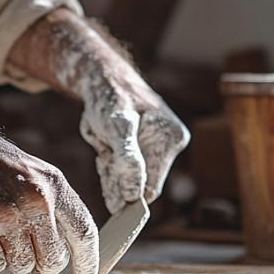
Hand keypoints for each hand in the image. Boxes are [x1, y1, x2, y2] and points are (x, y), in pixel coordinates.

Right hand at [0, 123, 100, 273]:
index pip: (84, 232)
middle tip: (23, 246)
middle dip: (42, 264)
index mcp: (53, 184)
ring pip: (22, 265)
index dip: (89, 264)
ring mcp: (6, 216)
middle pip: (54, 258)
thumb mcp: (30, 172)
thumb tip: (61, 257)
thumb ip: (51, 208)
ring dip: (9, 256)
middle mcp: (35, 200)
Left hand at [79, 69, 189, 213]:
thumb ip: (127, 159)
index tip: (107, 180)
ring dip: (113, 168)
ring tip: (106, 146)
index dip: (127, 194)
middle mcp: (171, 144)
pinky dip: (113, 163)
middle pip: (141, 183)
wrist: (103, 78)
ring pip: (132, 177)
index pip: (151, 187)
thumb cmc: (109, 98)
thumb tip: (133, 195)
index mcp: (171, 138)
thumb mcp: (116, 127)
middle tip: (104, 154)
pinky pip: (127, 168)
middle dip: (118, 175)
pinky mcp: (146, 146)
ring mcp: (159, 146)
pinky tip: (107, 148)